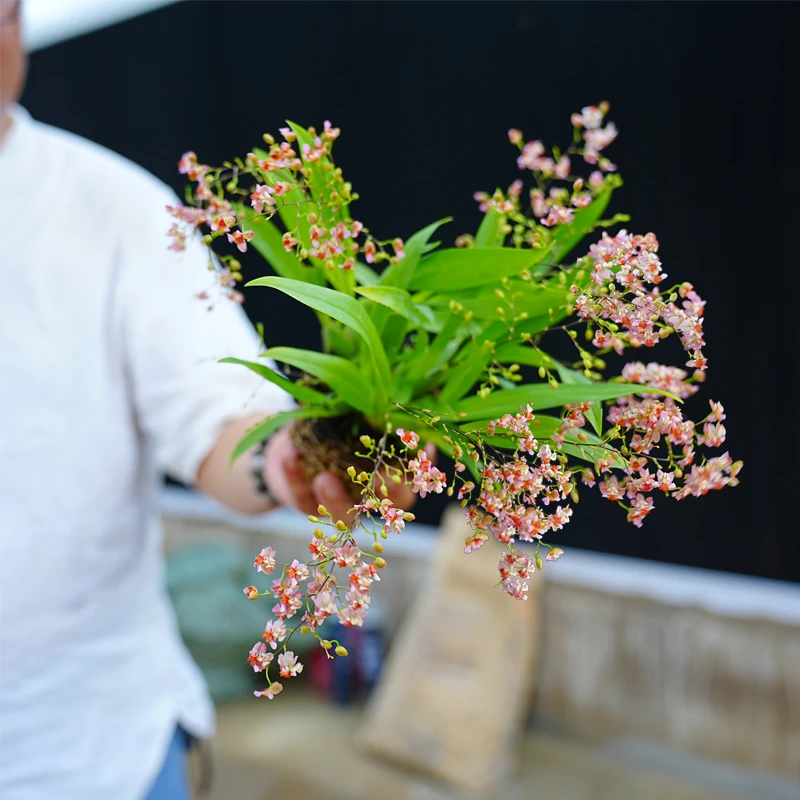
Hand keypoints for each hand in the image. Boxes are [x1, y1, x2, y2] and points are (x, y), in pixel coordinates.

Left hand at [263, 424, 433, 524]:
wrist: (297, 448)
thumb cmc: (338, 431)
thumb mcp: (357, 422)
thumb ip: (375, 418)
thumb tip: (400, 393)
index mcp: (387, 482)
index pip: (410, 482)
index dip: (421, 472)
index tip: (423, 452)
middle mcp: (366, 500)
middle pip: (379, 508)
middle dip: (380, 495)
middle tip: (376, 479)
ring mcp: (336, 507)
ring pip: (339, 515)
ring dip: (333, 498)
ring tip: (324, 479)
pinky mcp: (307, 506)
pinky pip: (300, 497)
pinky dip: (294, 476)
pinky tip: (290, 454)